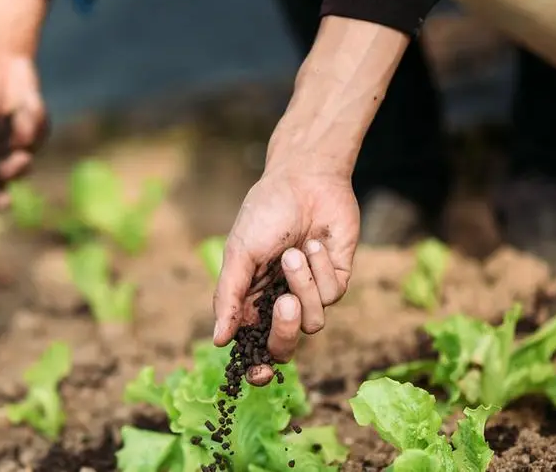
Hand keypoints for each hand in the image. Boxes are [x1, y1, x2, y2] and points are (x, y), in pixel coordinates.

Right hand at [0, 55, 47, 205]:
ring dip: (23, 136)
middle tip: (19, 160)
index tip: (4, 202)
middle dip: (14, 172)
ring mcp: (16, 148)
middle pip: (6, 183)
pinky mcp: (35, 134)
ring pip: (26, 161)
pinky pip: (39, 135)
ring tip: (16, 117)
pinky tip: (23, 102)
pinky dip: (32, 117)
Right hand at [212, 166, 359, 385]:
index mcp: (251, 301)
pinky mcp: (336, 280)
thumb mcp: (239, 254)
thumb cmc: (265, 213)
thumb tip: (218, 339)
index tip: (259, 374)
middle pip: (285, 345)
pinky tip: (315, 243)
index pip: (254, 347)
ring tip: (295, 251)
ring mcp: (310, 293)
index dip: (258, 367)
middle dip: (286, 329)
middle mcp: (280, 302)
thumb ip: (228, 298)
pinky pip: (332, 294)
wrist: (305, 180)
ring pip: (313, 322)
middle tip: (285, 301)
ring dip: (303, 284)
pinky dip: (321, 268)